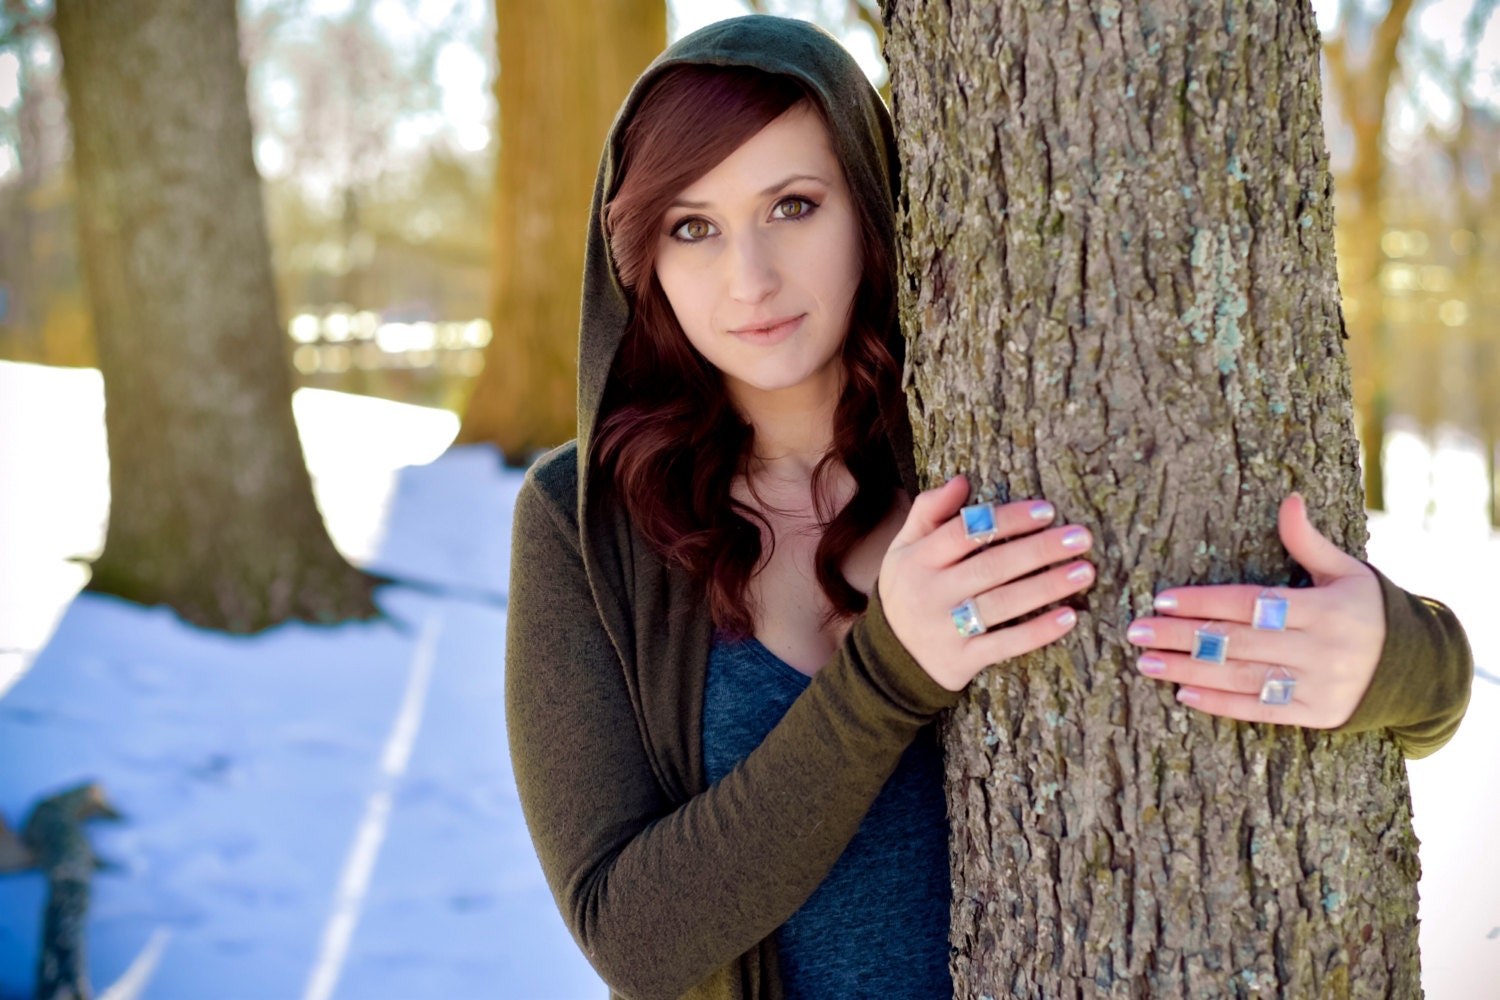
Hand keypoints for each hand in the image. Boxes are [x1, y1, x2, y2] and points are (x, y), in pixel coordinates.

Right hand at [879, 475, 1094, 691]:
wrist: (890, 656)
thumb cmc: (909, 589)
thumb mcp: (905, 548)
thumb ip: (928, 511)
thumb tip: (961, 481)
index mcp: (917, 559)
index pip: (965, 532)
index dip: (1007, 519)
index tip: (1047, 511)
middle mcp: (930, 592)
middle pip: (991, 566)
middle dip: (1039, 550)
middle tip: (1081, 538)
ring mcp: (945, 628)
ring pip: (1002, 604)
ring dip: (1047, 587)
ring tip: (1084, 572)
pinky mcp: (961, 660)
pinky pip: (1005, 645)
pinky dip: (1038, 631)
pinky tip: (1069, 617)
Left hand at [1126, 493, 1384, 726]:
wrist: (1416, 667)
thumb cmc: (1368, 609)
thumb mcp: (1347, 571)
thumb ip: (1308, 541)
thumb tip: (1288, 499)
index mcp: (1324, 608)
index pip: (1249, 603)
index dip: (1203, 601)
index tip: (1161, 601)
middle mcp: (1321, 648)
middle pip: (1237, 641)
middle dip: (1181, 636)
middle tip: (1135, 632)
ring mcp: (1319, 685)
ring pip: (1241, 677)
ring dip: (1188, 670)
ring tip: (1146, 663)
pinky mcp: (1318, 716)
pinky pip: (1261, 710)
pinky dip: (1220, 704)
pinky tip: (1184, 693)